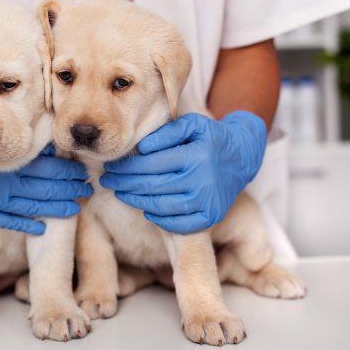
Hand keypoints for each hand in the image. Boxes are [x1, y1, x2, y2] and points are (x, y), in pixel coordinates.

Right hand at [0, 93, 92, 234]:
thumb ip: (12, 106)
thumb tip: (43, 85)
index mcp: (4, 157)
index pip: (45, 168)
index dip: (66, 171)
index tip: (84, 171)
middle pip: (43, 188)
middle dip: (67, 189)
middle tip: (88, 189)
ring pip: (29, 206)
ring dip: (53, 207)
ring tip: (75, 207)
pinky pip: (5, 219)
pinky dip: (25, 224)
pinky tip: (42, 227)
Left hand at [99, 112, 265, 233]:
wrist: (242, 157)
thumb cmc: (210, 138)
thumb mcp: (192, 125)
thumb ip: (167, 132)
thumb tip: (142, 148)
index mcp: (196, 155)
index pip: (151, 163)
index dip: (127, 166)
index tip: (111, 166)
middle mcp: (202, 180)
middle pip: (152, 186)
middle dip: (124, 183)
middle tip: (107, 181)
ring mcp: (207, 202)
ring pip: (161, 206)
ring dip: (136, 201)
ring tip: (120, 193)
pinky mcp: (210, 217)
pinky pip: (179, 224)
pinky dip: (159, 219)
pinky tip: (146, 210)